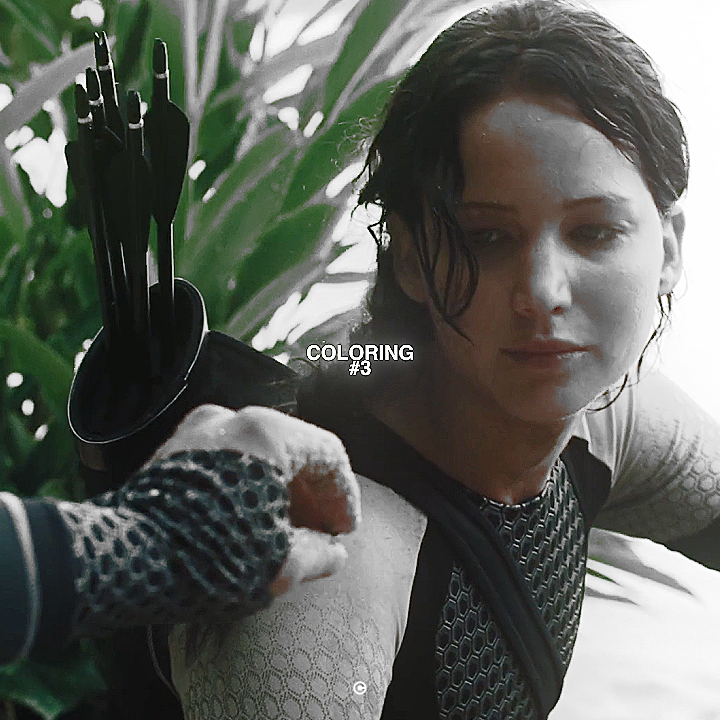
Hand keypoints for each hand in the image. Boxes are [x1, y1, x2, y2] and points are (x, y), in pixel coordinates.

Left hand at [149, 404, 360, 596]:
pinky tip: (250, 518)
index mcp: (268, 433)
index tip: (344, 530)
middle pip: (295, 450)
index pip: (328, 455)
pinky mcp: (176, 448)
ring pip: (260, 452)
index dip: (344, 496)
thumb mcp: (279, 565)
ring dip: (282, 488)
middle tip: (320, 531)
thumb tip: (334, 552)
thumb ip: (321, 554)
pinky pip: (228, 457)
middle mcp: (235, 417)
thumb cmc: (205, 559)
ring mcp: (200, 428)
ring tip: (286, 528)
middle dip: (313, 494)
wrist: (121, 561)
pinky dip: (249, 483)